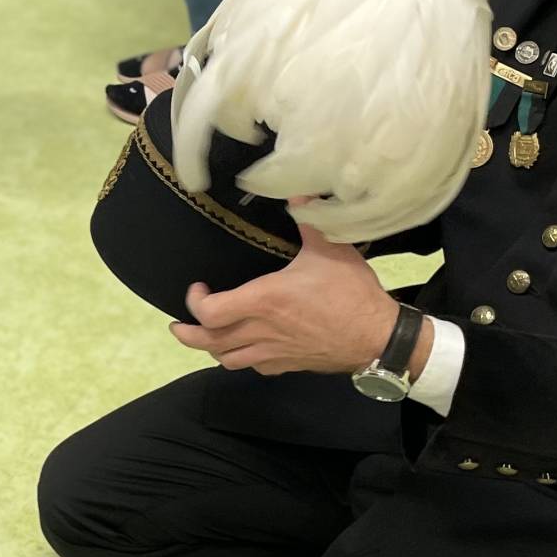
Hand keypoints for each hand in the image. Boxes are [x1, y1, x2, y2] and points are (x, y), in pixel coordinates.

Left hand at [170, 224, 404, 375]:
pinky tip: (243, 348)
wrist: (377, 337)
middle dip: (187, 333)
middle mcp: (261, 330)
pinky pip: (253, 367)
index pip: (209, 312)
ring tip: (205, 337)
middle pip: (209, 342)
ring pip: (227, 359)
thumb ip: (308, 218)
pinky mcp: (287, 364)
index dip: (194, 302)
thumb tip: (297, 190)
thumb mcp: (329, 248)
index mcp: (264, 301)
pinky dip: (240, 359)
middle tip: (179, 323)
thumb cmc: (350, 293)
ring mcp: (273, 351)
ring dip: (211, 348)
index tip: (199, 287)